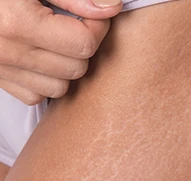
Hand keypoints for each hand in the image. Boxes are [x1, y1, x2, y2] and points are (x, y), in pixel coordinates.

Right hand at [0, 0, 122, 104]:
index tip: (93, 15)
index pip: (84, 43)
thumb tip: (112, 8)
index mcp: (18, 23)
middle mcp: (8, 53)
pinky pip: (36, 94)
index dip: (97, 27)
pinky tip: (40, 56)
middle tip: (75, 26)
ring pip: (60, 88)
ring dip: (67, 66)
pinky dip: (46, 80)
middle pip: (77, 68)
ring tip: (58, 41)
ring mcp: (1, 70)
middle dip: (84, 47)